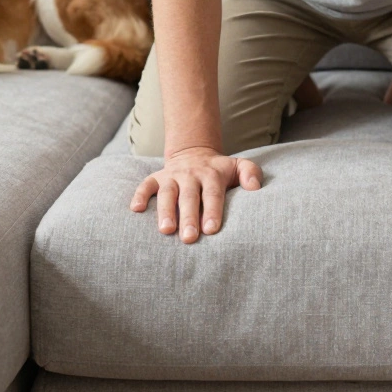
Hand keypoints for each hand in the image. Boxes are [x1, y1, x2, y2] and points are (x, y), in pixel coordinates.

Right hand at [130, 146, 262, 243]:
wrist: (194, 153)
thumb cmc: (219, 170)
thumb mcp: (238, 166)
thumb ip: (251, 173)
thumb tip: (255, 188)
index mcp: (211, 175)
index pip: (212, 194)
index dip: (212, 211)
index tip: (211, 229)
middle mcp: (190, 175)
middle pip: (189, 197)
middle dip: (188, 217)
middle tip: (189, 238)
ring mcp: (172, 176)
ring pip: (167, 193)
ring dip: (165, 211)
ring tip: (166, 230)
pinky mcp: (156, 178)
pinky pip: (145, 185)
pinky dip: (139, 195)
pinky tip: (135, 209)